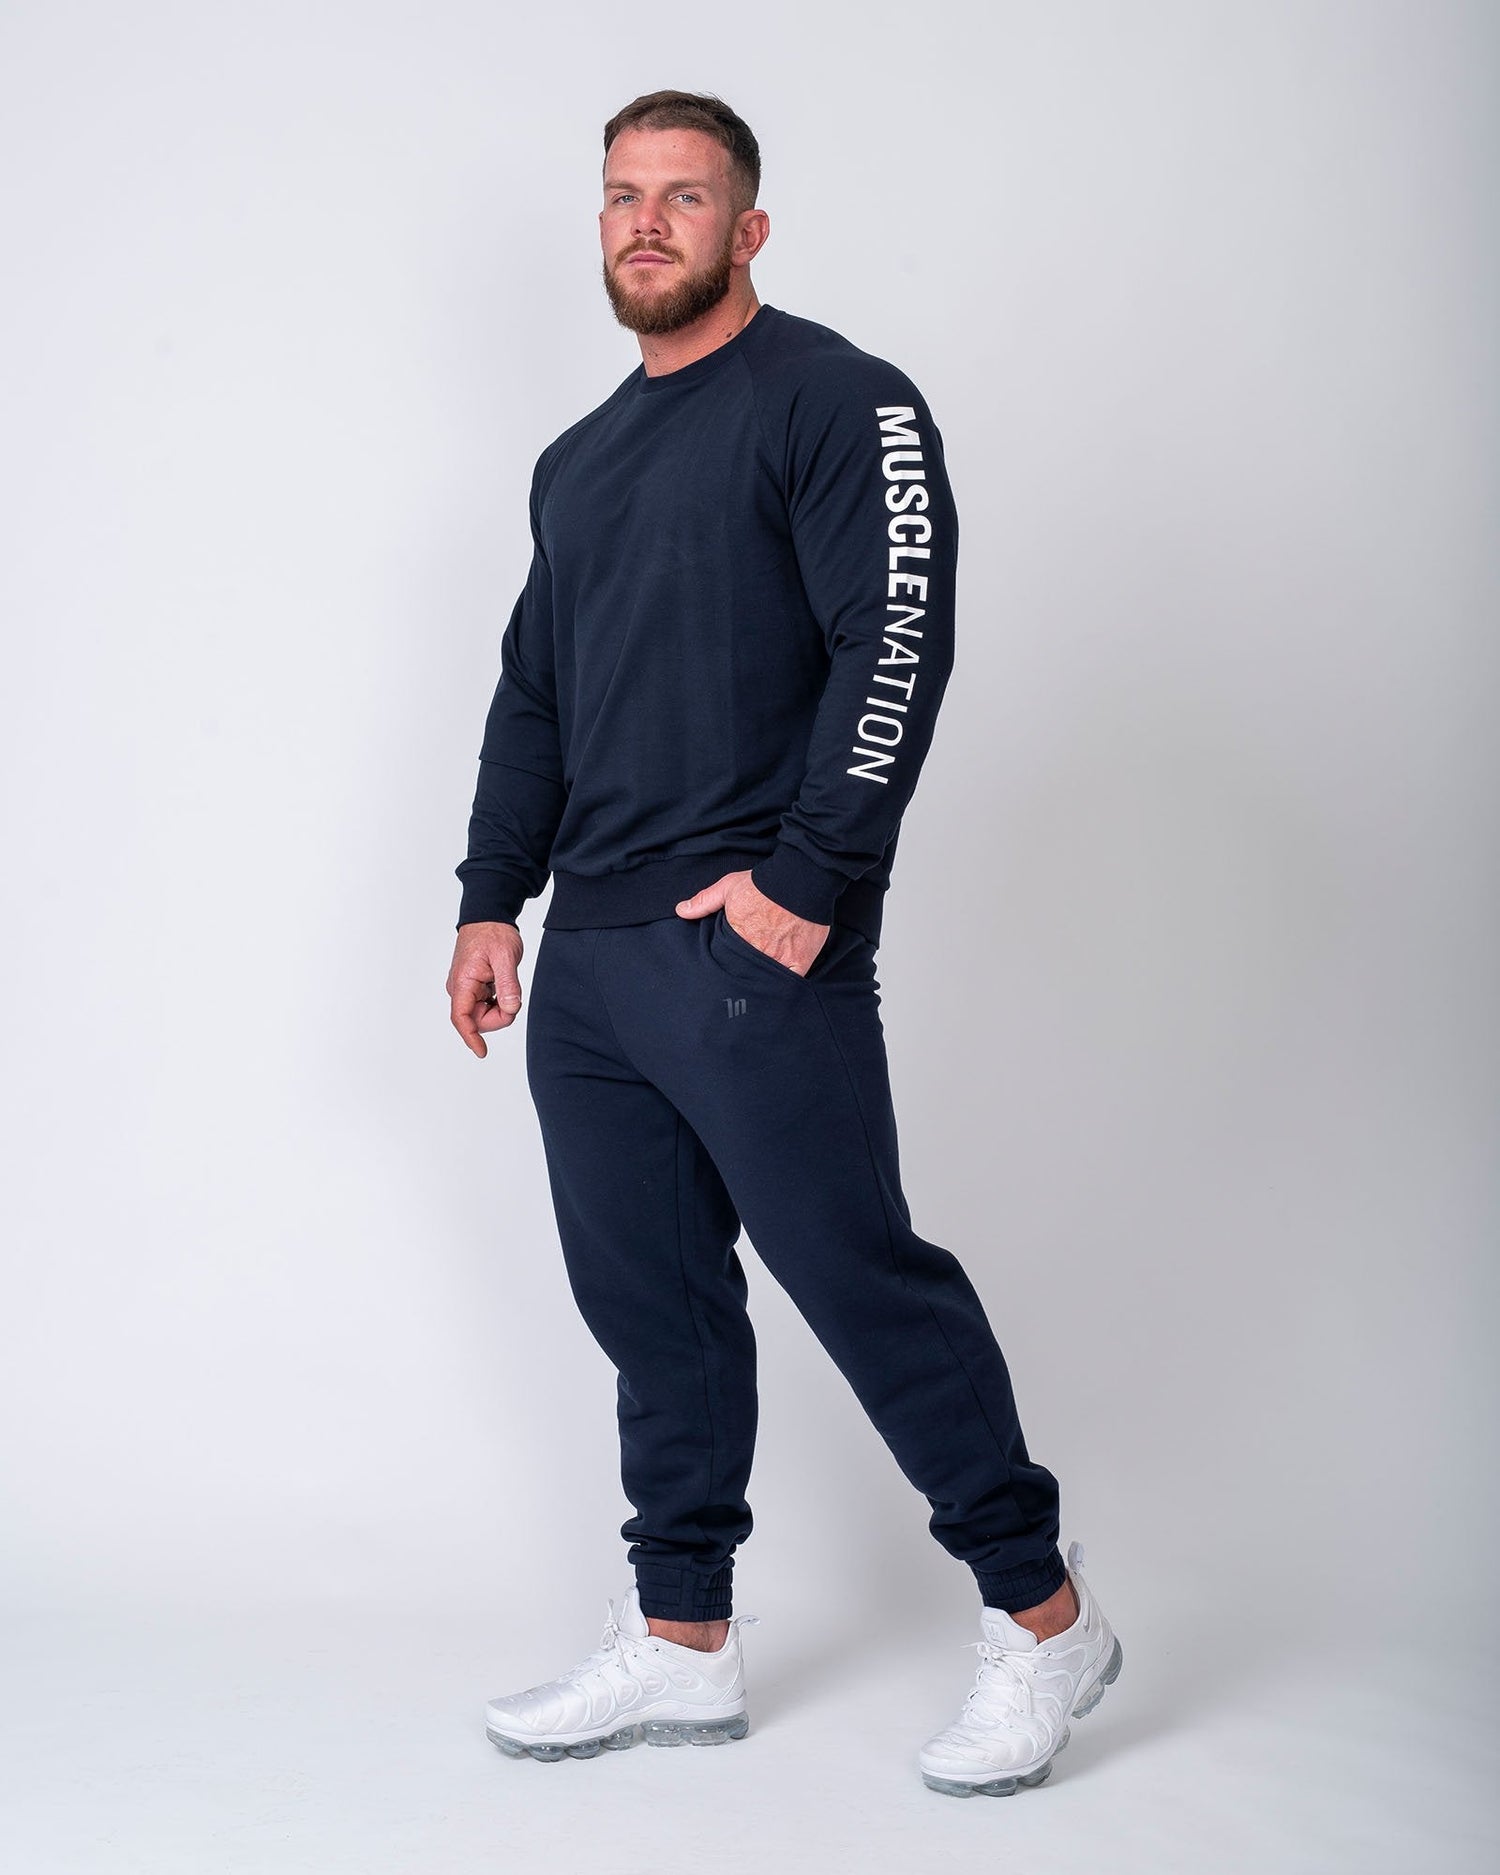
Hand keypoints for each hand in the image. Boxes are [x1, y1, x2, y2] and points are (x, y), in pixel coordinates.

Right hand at [447, 921, 523, 1057]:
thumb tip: (510, 1008)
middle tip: (514, 996)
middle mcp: (459, 988)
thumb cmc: (493, 933)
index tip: (482, 1052)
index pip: (462, 1017)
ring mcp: (465, 989)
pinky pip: (485, 1005)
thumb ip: (508, 984)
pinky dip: (498, 1002)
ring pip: (482, 1014)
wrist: (488, 917)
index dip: (471, 1037)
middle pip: (477, 1020)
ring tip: (507, 984)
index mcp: (463, 982)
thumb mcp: (505, 956)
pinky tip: (503, 985)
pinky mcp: (473, 988)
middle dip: (498, 1017)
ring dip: (499, 1008)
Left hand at [675, 870, 830, 975]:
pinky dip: (783, 984)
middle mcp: (757, 951)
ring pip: (764, 980)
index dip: (725, 965)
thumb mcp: (729, 887)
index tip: (725, 967)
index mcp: (738, 937)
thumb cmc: (764, 884)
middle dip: (741, 975)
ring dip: (760, 981)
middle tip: (740, 978)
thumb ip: (705, 901)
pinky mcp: (799, 962)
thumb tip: (681, 910)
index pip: (725, 961)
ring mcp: (779, 959)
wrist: (800, 880)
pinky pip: (789, 982)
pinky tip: (777, 986)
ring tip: (756, 984)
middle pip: (744, 973)